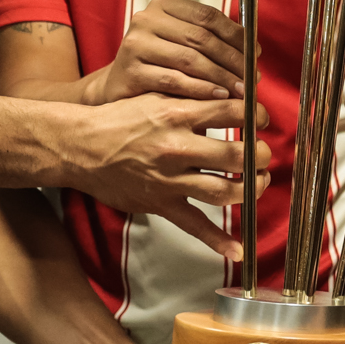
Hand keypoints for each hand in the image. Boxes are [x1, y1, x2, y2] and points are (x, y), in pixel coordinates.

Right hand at [63, 94, 269, 258]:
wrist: (81, 146)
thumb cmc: (119, 119)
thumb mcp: (156, 96)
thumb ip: (191, 96)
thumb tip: (230, 94)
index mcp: (177, 115)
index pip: (232, 112)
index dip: (256, 115)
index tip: (262, 119)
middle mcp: (176, 147)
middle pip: (236, 155)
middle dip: (260, 156)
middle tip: (264, 154)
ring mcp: (169, 179)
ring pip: (224, 191)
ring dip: (250, 189)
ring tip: (258, 182)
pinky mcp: (160, 203)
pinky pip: (194, 225)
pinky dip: (217, 240)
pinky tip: (238, 249)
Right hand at [89, 0, 246, 104]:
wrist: (120, 87)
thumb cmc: (161, 65)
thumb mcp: (184, 44)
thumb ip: (212, 41)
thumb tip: (253, 50)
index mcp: (163, 5)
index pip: (208, 15)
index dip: (236, 35)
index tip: (255, 54)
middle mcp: (146, 19)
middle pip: (201, 38)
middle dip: (232, 60)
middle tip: (252, 78)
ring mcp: (135, 44)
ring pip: (190, 59)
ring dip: (221, 77)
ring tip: (240, 91)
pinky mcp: (130, 70)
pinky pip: (174, 80)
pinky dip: (201, 89)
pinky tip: (219, 97)